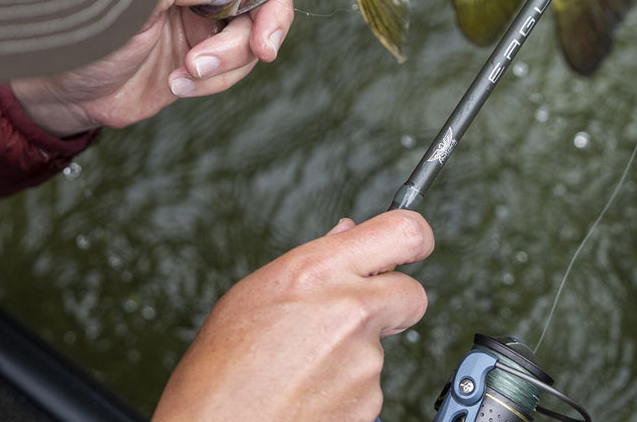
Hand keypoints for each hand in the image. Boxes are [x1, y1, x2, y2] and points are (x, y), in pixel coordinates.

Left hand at [10, 0, 293, 136]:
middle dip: (265, 22)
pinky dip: (215, 79)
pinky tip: (180, 82)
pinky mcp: (207, 53)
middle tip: (261, 48)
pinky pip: (236, 66)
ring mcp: (206, 16)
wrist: (71, 94)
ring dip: (228, 59)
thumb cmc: (85, 33)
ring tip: (189, 70)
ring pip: (252, 32)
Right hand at [152, 210, 434, 421]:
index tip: (411, 243)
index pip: (405, 232)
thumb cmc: (222, 365)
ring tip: (304, 361)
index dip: (414, 236)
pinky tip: (310, 388)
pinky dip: (348, 386)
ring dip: (356, 349)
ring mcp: (364, 362)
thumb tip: (348, 233)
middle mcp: (351, 310)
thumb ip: (316, 257)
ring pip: (382, 344)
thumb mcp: (259, 289)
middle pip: (412, 293)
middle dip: (392, 299)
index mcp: (321, 271)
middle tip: (356, 310)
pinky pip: (370, 385)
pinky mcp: (369, 404)